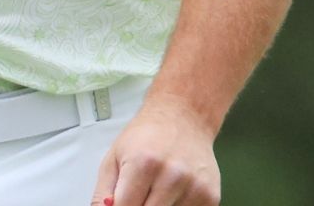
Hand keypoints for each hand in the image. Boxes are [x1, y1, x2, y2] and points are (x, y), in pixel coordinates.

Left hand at [89, 100, 220, 205]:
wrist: (184, 116)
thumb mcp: (114, 158)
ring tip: (155, 192)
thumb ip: (103, 192)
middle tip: (138, 196)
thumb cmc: (148, 135)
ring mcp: (194, 188)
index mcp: (143, 164)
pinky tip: (172, 195)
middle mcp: (172, 176)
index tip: (121, 205)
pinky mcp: (210, 197)